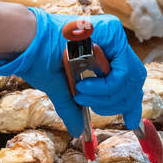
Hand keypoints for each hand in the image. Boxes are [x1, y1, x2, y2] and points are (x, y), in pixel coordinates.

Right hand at [0, 9, 144, 136]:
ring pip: (131, 78)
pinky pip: (123, 71)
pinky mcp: (113, 32)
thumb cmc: (40, 61)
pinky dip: (106, 86)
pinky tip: (84, 86)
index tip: (132, 122)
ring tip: (81, 94)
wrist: (27, 43)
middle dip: (119, 103)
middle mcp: (113, 42)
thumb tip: (77, 131)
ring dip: (106, 96)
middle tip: (94, 108)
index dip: (132, 103)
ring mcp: (115, 35)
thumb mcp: (62, 90)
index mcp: (103, 52)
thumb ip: (74, 108)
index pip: (129, 79)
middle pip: (134, 80)